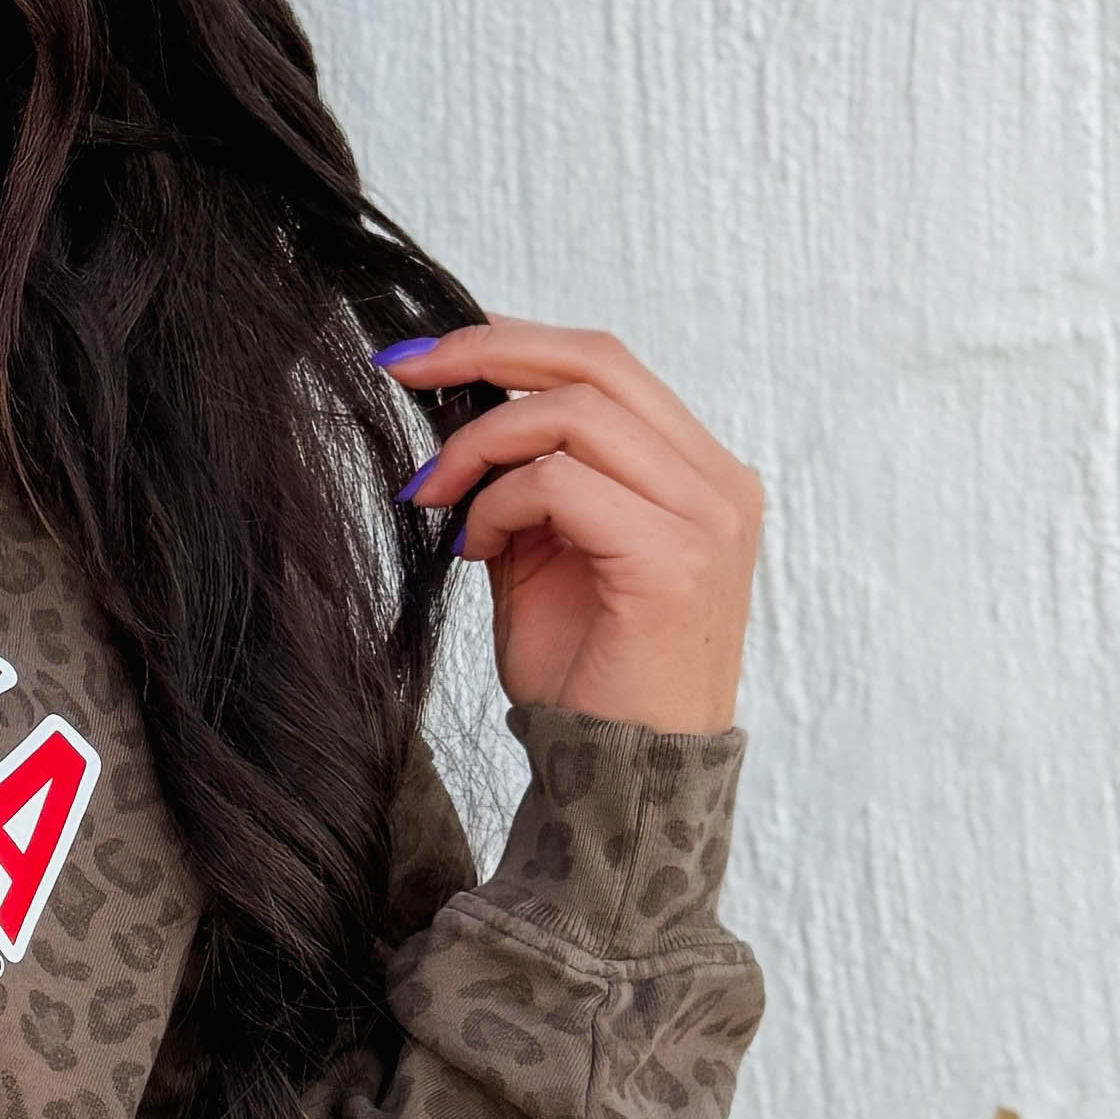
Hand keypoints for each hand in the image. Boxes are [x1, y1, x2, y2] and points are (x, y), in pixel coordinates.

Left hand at [381, 321, 761, 734]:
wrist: (622, 778)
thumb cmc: (586, 674)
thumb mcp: (542, 554)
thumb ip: (523, 478)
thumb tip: (459, 406)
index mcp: (696, 471)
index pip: (605, 364)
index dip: (510, 340)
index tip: (424, 354)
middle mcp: (717, 483)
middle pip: (597, 361)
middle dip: (485, 352)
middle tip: (403, 371)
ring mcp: (706, 518)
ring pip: (575, 413)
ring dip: (480, 443)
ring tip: (434, 495)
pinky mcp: (674, 560)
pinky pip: (563, 484)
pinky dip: (499, 503)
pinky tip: (475, 549)